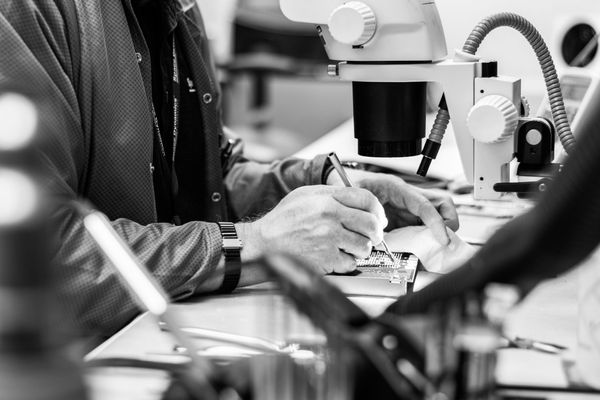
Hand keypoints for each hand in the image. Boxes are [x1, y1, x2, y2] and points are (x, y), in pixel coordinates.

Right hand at [237, 185, 386, 273]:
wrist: (264, 244)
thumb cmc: (283, 221)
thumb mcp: (305, 194)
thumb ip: (332, 193)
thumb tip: (357, 200)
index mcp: (327, 199)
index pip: (367, 199)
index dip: (378, 210)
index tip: (378, 218)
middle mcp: (331, 217)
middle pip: (372, 225)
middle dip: (375, 233)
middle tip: (370, 236)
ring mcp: (330, 239)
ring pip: (365, 246)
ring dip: (361, 249)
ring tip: (348, 247)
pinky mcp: (327, 259)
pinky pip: (351, 263)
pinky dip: (347, 263)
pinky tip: (336, 257)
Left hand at [327, 169, 457, 245]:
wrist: (340, 180)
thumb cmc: (349, 185)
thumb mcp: (358, 197)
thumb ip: (370, 213)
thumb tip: (382, 231)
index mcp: (398, 188)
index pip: (425, 204)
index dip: (437, 222)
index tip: (443, 238)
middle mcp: (408, 196)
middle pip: (442, 204)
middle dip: (448, 222)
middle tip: (443, 241)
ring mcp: (408, 207)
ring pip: (435, 215)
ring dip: (438, 231)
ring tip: (431, 247)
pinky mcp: (404, 217)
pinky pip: (422, 227)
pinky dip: (425, 238)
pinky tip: (417, 248)